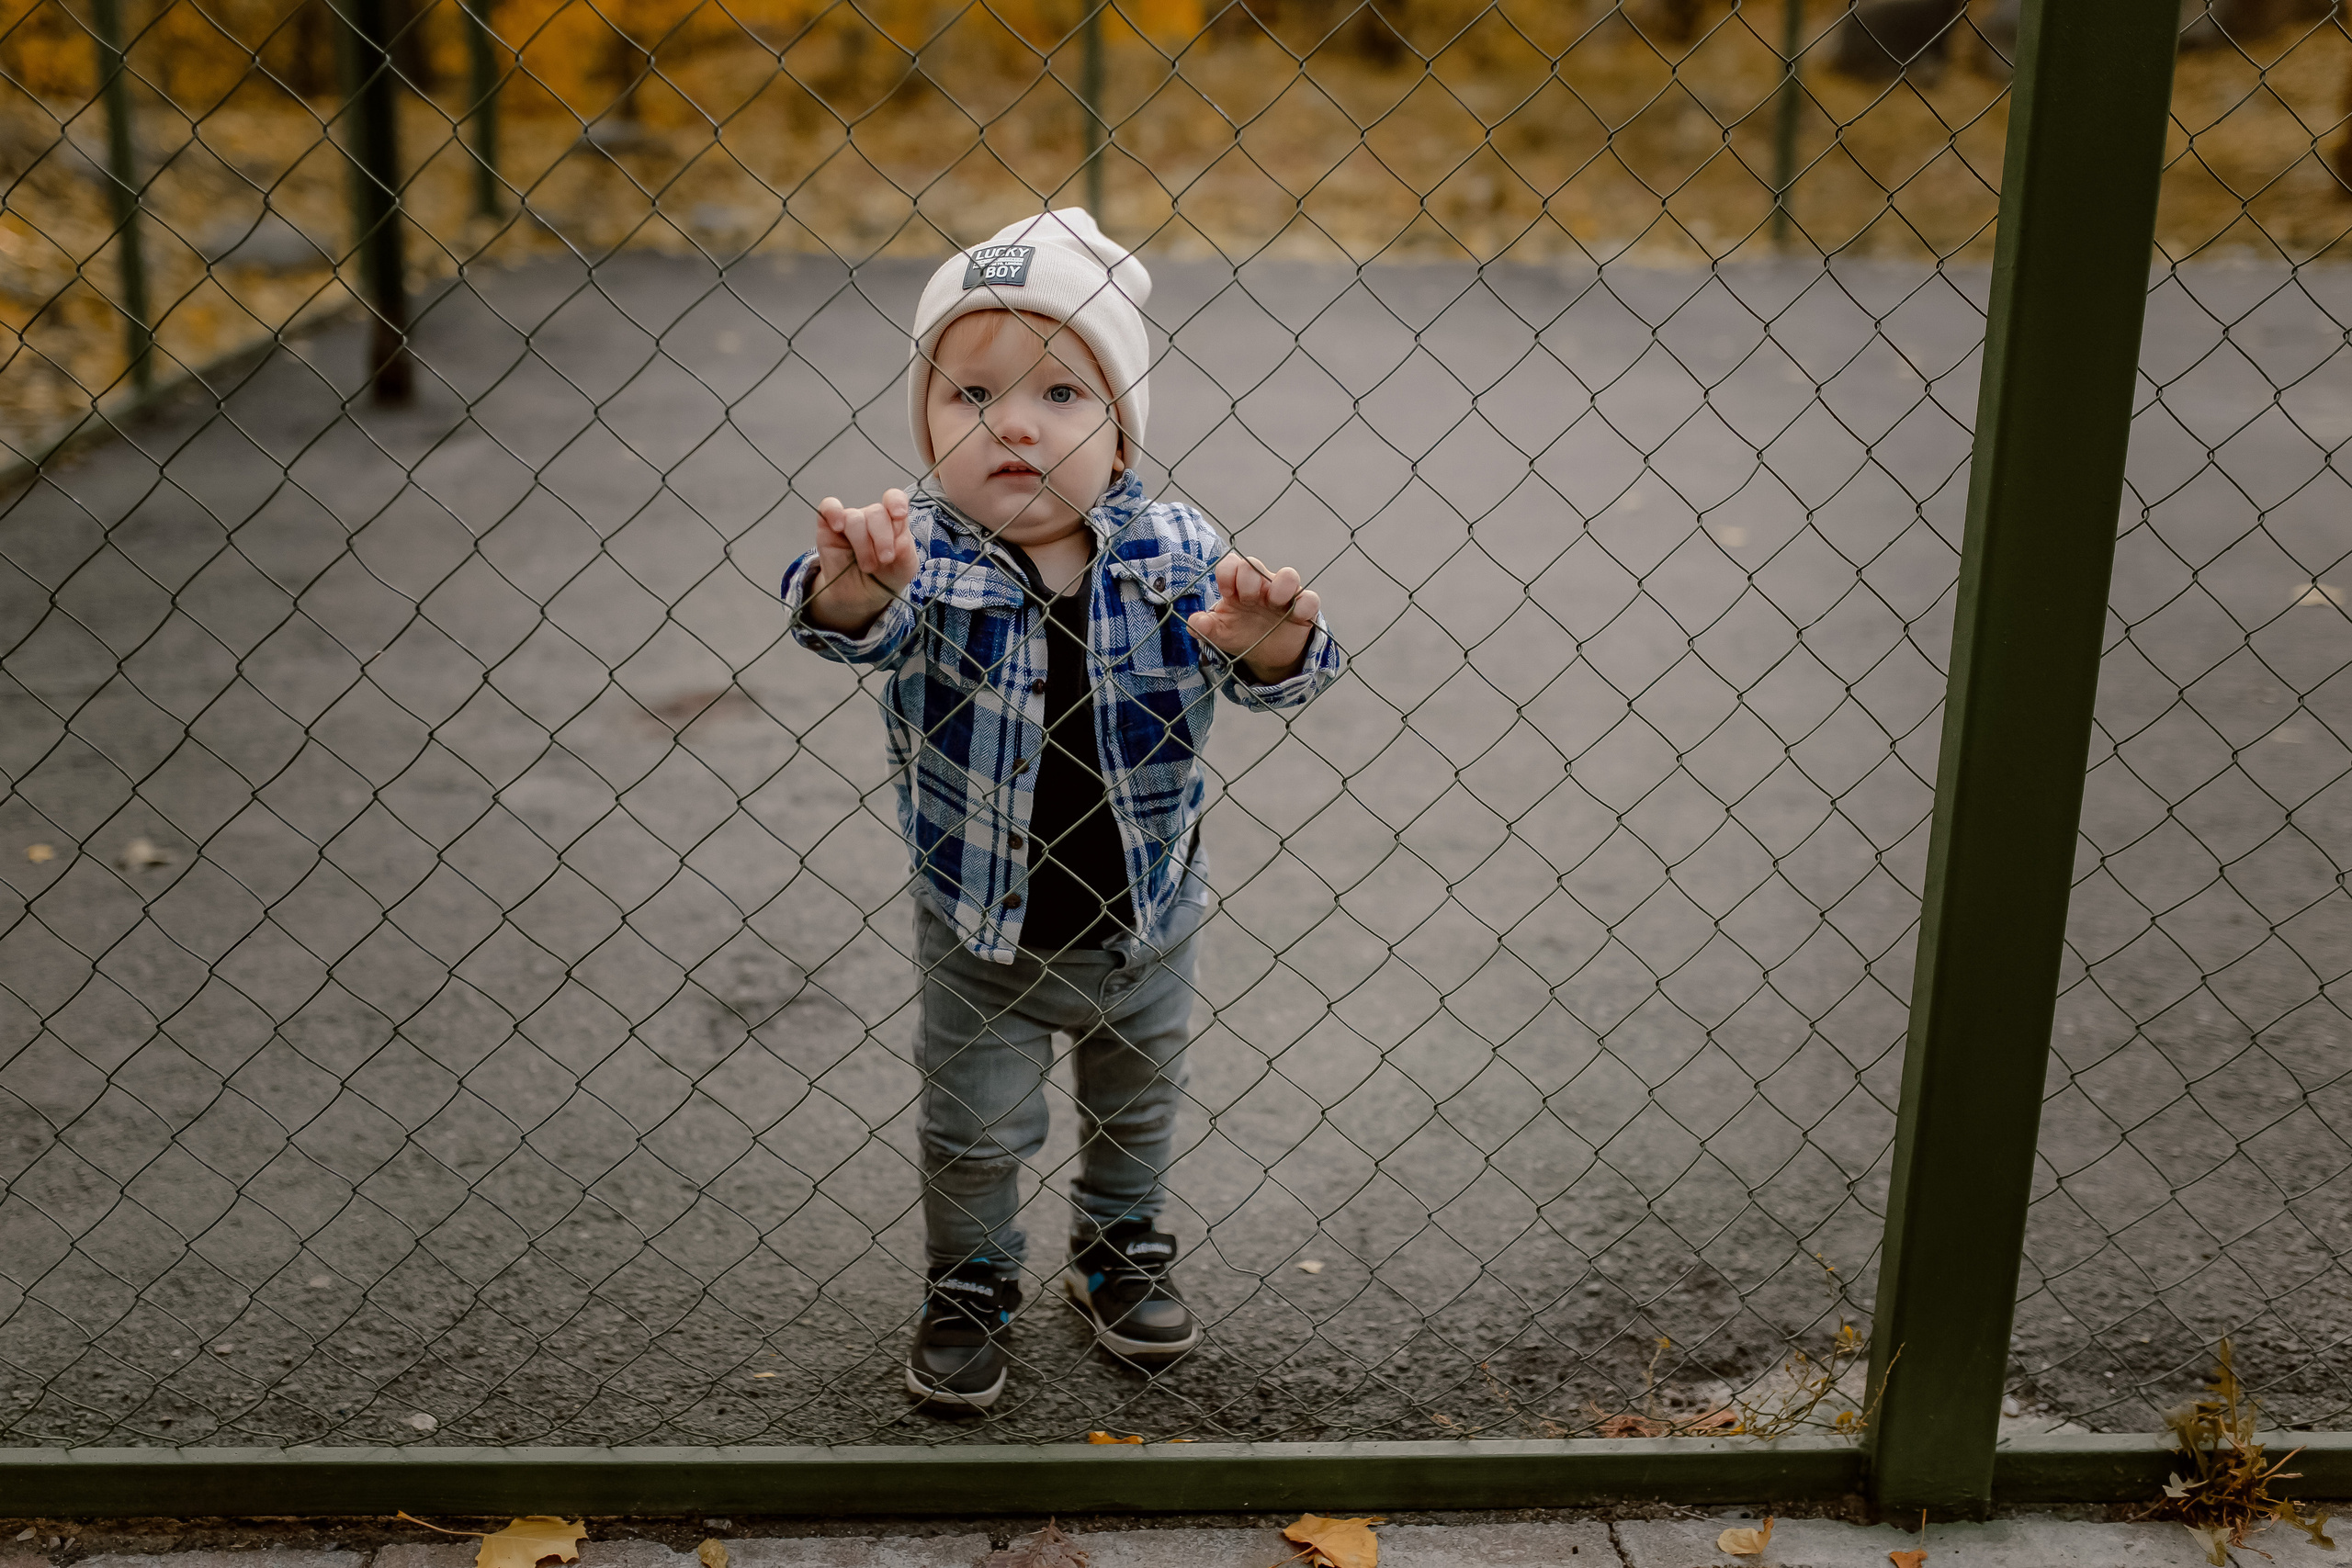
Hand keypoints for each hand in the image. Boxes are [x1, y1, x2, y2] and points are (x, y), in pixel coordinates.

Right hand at [807, 490, 914, 632]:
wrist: (861, 597)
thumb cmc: (884, 578)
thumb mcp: (904, 570)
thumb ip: (906, 554)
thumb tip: (901, 540)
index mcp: (893, 522)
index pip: (894, 499)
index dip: (896, 502)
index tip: (899, 515)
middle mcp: (872, 518)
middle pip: (877, 512)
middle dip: (882, 539)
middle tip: (885, 560)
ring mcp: (850, 521)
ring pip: (855, 518)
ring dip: (863, 545)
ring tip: (868, 566)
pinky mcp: (828, 527)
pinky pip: (828, 507)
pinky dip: (833, 513)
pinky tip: (838, 527)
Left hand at [1186, 552, 1320, 682]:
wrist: (1267, 655)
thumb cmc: (1241, 634)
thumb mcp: (1221, 634)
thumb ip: (1205, 628)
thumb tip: (1194, 622)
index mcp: (1237, 587)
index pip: (1231, 565)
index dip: (1227, 573)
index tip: (1226, 592)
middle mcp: (1261, 585)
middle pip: (1255, 565)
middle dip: (1249, 579)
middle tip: (1248, 600)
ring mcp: (1284, 596)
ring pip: (1288, 575)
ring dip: (1280, 586)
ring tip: (1273, 603)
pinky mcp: (1304, 610)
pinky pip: (1310, 599)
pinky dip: (1305, 604)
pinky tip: (1296, 616)